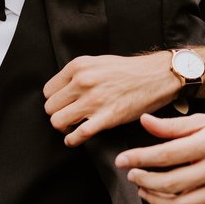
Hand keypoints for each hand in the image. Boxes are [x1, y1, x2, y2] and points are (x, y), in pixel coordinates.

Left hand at [43, 52, 179, 146]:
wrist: (156, 76)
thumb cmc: (128, 70)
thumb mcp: (97, 62)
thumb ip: (78, 73)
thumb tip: (63, 90)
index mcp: (78, 66)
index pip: (48, 90)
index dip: (54, 100)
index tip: (62, 105)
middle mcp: (83, 81)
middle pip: (50, 107)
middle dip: (57, 114)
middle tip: (67, 117)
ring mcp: (94, 100)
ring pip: (58, 121)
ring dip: (63, 128)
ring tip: (71, 128)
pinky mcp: (107, 117)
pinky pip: (79, 134)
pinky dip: (72, 140)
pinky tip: (74, 139)